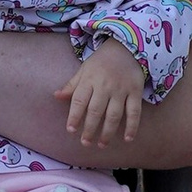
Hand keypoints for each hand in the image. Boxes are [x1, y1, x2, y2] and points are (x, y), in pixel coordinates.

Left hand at [64, 38, 147, 154]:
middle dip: (89, 129)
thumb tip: (56, 96)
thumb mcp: (84, 70)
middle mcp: (104, 86)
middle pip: (95, 111)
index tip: (71, 130)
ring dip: (108, 131)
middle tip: (85, 143)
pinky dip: (132, 126)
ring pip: (114, 114)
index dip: (74, 116)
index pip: (79, 100)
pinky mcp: (135, 92)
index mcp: (89, 80)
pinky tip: (127, 138)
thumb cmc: (101, 62)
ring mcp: (121, 89)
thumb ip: (72, 85)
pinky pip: (134, 111)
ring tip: (102, 144)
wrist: (127, 47)